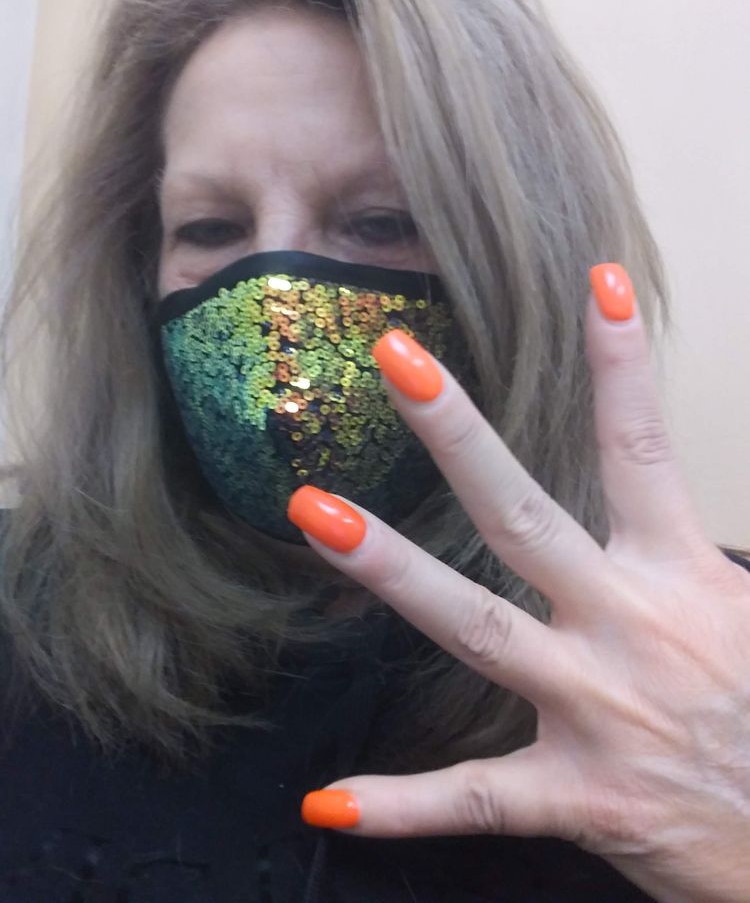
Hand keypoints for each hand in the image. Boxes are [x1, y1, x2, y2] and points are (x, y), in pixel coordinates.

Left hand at [287, 264, 749, 902]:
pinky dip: (402, 804)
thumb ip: (714, 550)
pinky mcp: (575, 794)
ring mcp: (593, 710)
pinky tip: (328, 800)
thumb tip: (674, 487)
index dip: (621, 363)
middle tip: (394, 359)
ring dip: (389, 568)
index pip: (644, 449)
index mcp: (683, 577)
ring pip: (474, 627)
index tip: (597, 280)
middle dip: (457, 434)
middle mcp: (628, 628)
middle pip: (524, 514)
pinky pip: (474, 800)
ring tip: (311, 512)